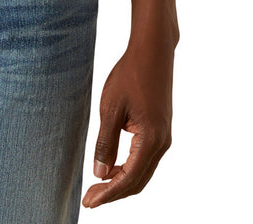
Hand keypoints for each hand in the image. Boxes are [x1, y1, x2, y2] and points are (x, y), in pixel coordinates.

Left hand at [82, 42, 172, 208]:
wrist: (153, 51)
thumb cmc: (130, 75)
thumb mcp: (111, 108)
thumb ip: (106, 142)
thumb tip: (100, 174)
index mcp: (151, 140)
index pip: (128, 178)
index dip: (108, 194)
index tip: (89, 202)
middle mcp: (162, 143)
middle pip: (138, 181)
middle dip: (113, 192)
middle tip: (90, 199)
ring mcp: (164, 137)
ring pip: (143, 172)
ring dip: (121, 182)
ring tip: (98, 187)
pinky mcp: (160, 130)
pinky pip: (145, 159)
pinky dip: (129, 169)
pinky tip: (113, 167)